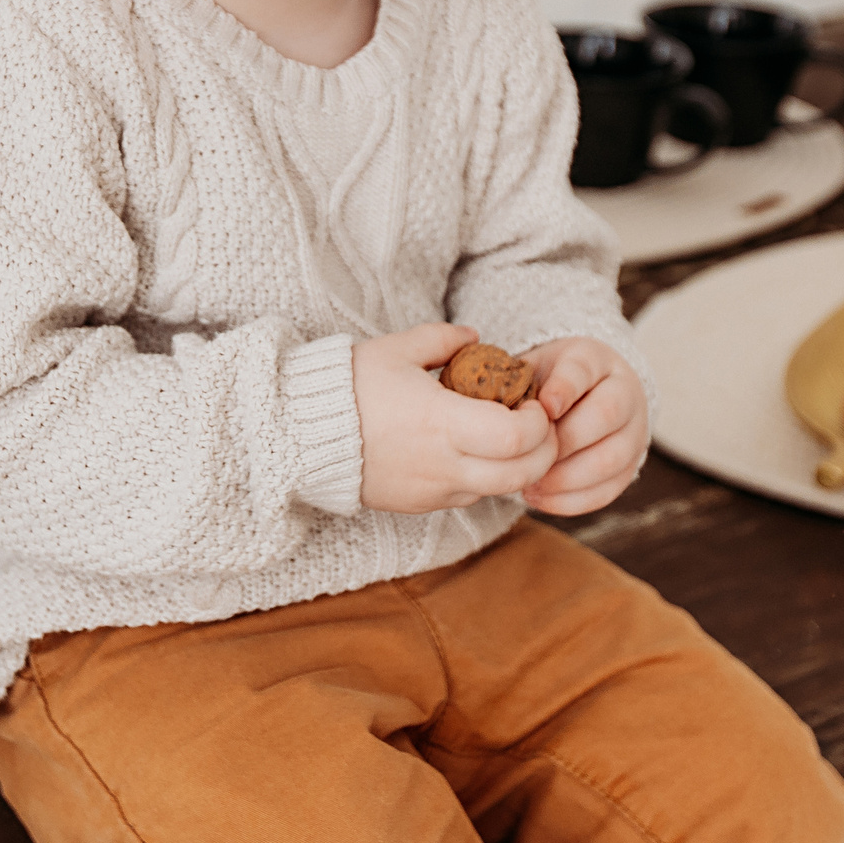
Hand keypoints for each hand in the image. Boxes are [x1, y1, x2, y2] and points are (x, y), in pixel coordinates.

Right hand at [353, 323, 556, 513]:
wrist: (299, 433)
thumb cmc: (350, 385)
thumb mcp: (398, 348)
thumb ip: (444, 339)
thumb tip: (476, 337)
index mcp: (443, 423)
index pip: (517, 438)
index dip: (538, 423)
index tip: (532, 403)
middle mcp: (443, 465)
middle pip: (522, 475)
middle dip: (544, 451)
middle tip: (538, 426)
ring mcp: (433, 490)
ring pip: (499, 491)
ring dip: (517, 468)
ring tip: (506, 438)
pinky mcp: (419, 505)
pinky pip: (469, 497)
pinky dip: (485, 478)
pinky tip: (472, 451)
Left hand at [518, 337, 649, 515]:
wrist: (586, 394)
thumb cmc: (548, 382)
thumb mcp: (533, 367)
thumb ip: (515, 379)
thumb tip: (485, 401)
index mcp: (595, 360)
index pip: (583, 370)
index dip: (563, 389)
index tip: (542, 408)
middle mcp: (625, 393)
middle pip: (606, 416)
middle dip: (564, 441)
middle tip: (528, 456)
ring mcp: (634, 432)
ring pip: (611, 459)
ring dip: (567, 477)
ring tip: (529, 484)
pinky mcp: (630, 467)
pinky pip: (607, 491)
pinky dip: (571, 500)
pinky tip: (538, 497)